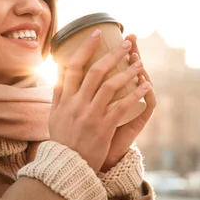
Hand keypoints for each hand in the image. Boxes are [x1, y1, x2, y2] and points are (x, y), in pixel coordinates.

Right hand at [49, 29, 150, 171]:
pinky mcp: (103, 127)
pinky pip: (122, 106)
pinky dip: (134, 94)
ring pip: (110, 86)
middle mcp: (77, 103)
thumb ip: (58, 94)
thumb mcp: (54, 116)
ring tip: (139, 63)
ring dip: (127, 72)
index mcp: (65, 98)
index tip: (97, 33)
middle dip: (113, 54)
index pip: (74, 66)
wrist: (67, 166)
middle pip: (96, 71)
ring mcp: (90, 115)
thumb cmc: (62, 140)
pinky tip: (145, 86)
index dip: (85, 48)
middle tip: (126, 44)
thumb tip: (61, 74)